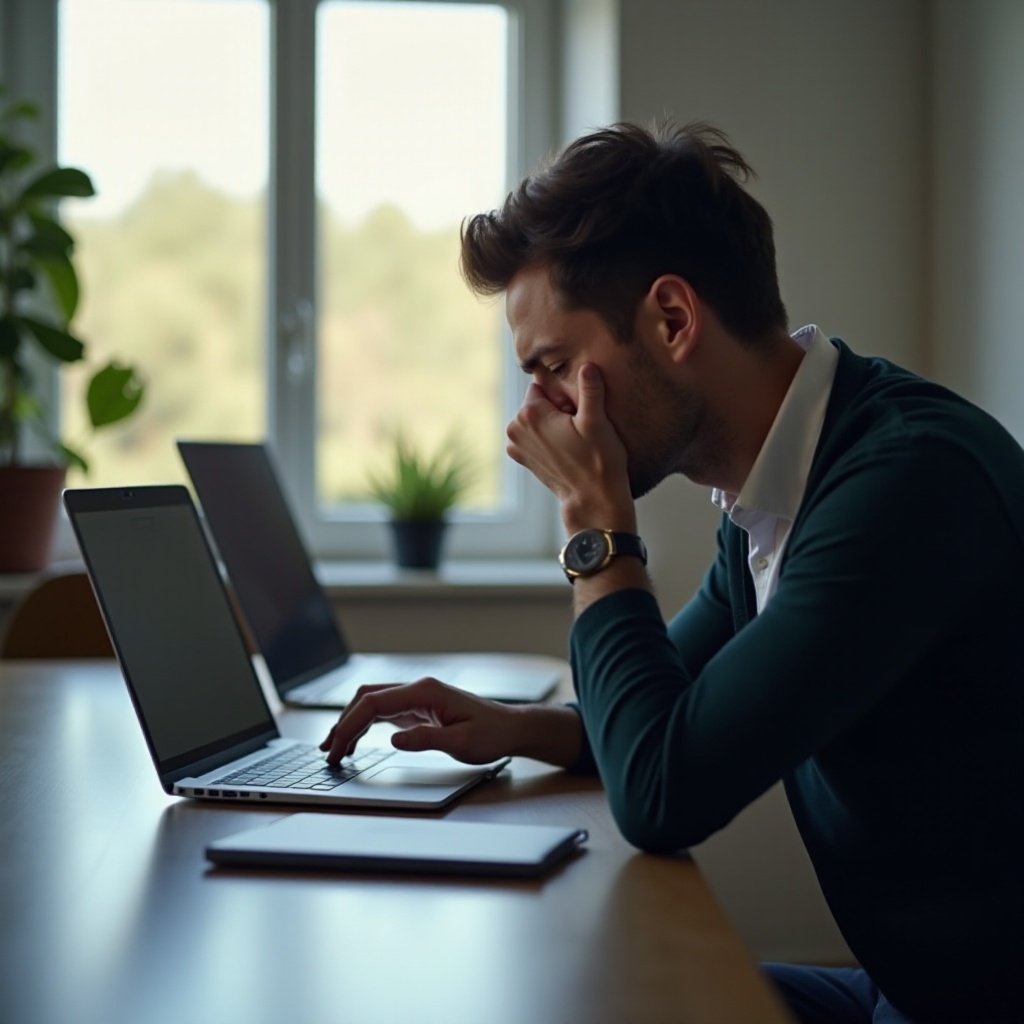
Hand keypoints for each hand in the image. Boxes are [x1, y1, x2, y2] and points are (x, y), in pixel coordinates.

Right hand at [319, 677, 525, 765]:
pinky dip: (365, 725)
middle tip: (329, 751)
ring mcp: (417, 697)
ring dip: (351, 722)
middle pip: (367, 698)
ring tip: (334, 749)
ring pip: (372, 702)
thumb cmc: (492, 734)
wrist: (511, 728)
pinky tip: (355, 742)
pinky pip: (383, 712)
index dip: (350, 724)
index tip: (336, 746)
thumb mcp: (461, 743)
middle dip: (343, 722)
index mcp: (425, 691)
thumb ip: (427, 740)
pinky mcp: (418, 708)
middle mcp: (418, 688)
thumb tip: (394, 740)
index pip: (374, 702)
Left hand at [506, 364, 633, 532]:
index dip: (563, 396)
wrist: (593, 499)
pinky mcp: (523, 459)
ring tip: (573, 441)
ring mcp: (516, 446)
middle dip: (556, 409)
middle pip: (538, 402)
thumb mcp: (597, 421)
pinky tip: (566, 450)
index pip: (542, 385)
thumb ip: (590, 389)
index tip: (577, 414)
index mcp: (529, 414)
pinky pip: (535, 435)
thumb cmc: (598, 461)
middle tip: (577, 429)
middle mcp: (515, 429)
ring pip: (536, 419)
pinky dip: (547, 438)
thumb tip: (588, 366)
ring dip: (552, 424)